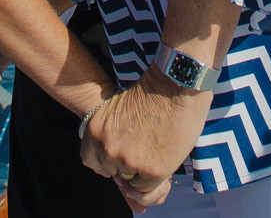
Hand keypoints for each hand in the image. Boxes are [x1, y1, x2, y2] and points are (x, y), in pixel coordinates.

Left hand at [79, 70, 206, 210]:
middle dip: (128, 164)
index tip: (121, 153)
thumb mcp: (119, 110)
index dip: (108, 159)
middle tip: (145, 149)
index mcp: (95, 130)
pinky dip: (156, 178)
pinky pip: (149, 188)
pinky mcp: (152, 170)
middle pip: (115, 172)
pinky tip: (164, 157)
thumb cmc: (154, 91)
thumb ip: (113, 135)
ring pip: (133, 181)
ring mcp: (129, 161)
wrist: (178, 83)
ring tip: (158, 148)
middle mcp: (108, 148)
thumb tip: (117, 160)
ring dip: (144, 169)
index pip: (92, 161)